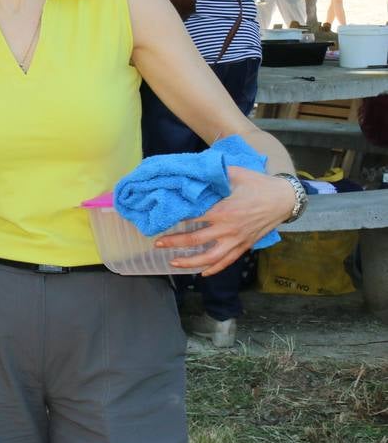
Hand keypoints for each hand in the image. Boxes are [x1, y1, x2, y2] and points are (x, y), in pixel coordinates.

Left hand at [153, 166, 293, 275]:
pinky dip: (214, 269)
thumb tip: (192, 170)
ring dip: (190, 262)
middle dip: (173, 242)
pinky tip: (202, 273)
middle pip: (194, 239)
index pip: (191, 217)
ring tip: (173, 262)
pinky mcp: (245, 246)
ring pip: (210, 257)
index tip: (159, 220)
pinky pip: (227, 261)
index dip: (173, 219)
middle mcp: (228, 228)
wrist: (284, 198)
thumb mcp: (234, 173)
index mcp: (222, 210)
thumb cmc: (258, 184)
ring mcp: (237, 240)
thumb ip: (212, 173)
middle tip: (158, 243)